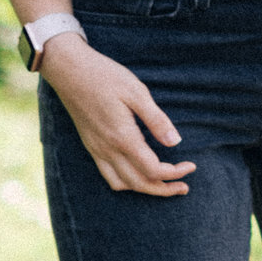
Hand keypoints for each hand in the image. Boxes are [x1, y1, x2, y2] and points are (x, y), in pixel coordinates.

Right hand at [41, 37, 197, 196]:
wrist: (70, 70)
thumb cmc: (106, 77)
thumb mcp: (137, 92)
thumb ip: (156, 120)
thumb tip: (175, 142)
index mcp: (123, 137)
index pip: (152, 170)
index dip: (175, 173)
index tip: (192, 166)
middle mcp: (108, 149)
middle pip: (139, 183)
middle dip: (164, 189)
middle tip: (184, 186)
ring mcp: (97, 149)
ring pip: (122, 184)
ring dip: (145, 188)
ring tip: (164, 184)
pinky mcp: (91, 146)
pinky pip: (108, 175)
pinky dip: (126, 183)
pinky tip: (138, 173)